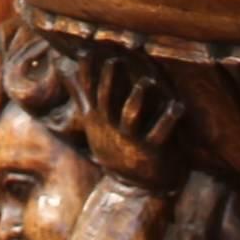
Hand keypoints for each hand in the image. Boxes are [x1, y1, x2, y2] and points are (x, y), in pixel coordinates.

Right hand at [77, 55, 183, 192]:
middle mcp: (112, 127)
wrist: (131, 187)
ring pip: (130, 114)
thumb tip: (61, 68)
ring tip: (147, 82)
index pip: (89, 90)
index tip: (86, 52)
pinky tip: (177, 105)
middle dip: (109, 80)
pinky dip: (169, 119)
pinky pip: (159, 133)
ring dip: (138, 97)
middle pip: (106, 99)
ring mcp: (130, 139)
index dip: (87, 72)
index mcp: (98, 117)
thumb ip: (79, 93)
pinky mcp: (150, 151)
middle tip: (115, 60)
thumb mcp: (92, 121)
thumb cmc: (113, 146)